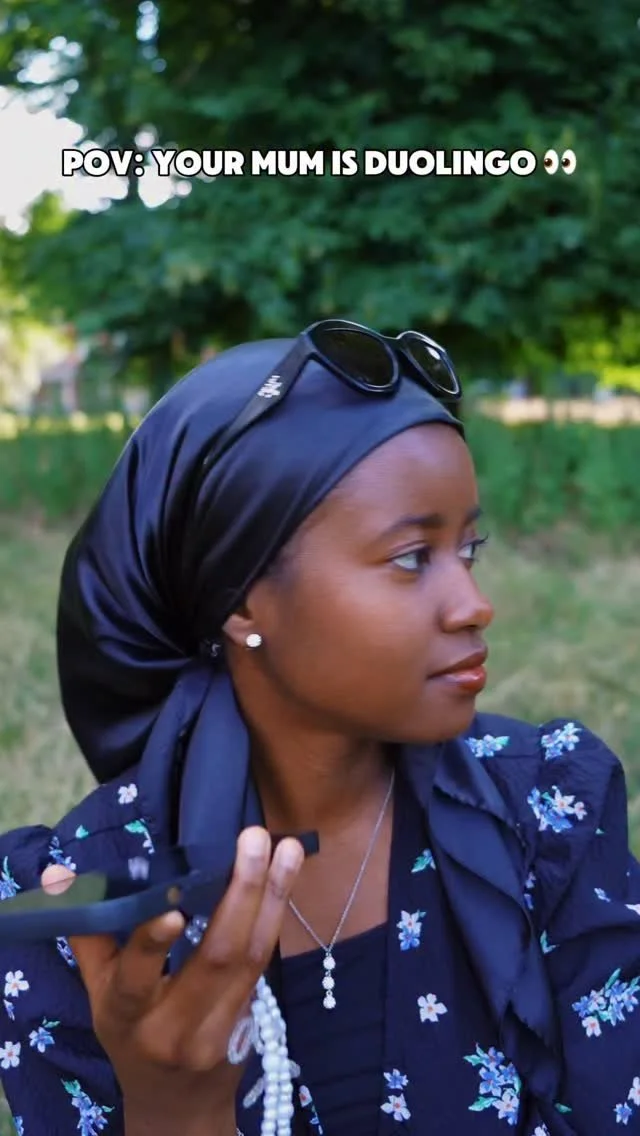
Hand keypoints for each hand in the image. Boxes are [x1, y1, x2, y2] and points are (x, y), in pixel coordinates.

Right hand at [41, 827, 303, 1134]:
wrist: (177, 1105)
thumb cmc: (131, 1035)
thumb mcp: (99, 992)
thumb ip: (87, 930)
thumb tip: (59, 872)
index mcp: (127, 1016)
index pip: (136, 980)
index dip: (151, 945)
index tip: (171, 907)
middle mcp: (177, 1026)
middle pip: (217, 957)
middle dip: (241, 892)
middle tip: (253, 838)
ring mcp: (220, 1029)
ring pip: (253, 956)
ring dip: (274, 895)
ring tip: (287, 847)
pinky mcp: (253, 1024)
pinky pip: (265, 963)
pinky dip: (276, 916)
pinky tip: (285, 877)